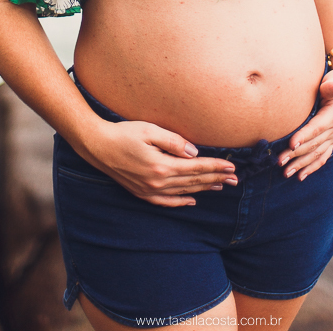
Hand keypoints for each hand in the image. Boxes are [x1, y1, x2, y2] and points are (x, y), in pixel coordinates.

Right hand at [76, 118, 237, 206]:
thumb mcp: (149, 130)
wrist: (97, 146)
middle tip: (234, 179)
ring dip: (204, 189)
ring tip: (220, 186)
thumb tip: (194, 152)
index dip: (215, 167)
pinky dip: (182, 202)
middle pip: (193, 181)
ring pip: (183, 192)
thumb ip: (173, 141)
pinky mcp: (142, 193)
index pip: (195, 168)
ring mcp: (149, 190)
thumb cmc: (123, 133)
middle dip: (215, 179)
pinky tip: (193, 200)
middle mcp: (157, 182)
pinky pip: (167, 202)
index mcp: (161, 166)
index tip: (232, 167)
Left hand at [279, 63, 332, 180]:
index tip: (291, 144)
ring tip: (286, 173)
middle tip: (279, 161)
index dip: (305, 136)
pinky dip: (312, 167)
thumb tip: (332, 85)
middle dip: (297, 154)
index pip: (317, 127)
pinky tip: (300, 176)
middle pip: (314, 144)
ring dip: (301, 164)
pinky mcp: (331, 139)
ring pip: (316, 154)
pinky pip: (322, 156)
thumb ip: (332, 85)